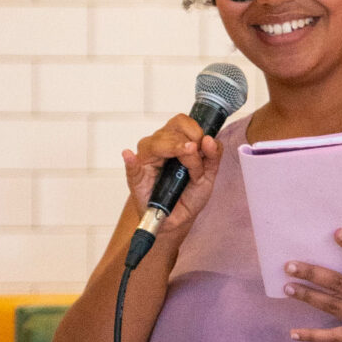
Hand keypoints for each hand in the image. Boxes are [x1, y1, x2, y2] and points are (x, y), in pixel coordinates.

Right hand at [122, 113, 223, 245]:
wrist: (178, 219)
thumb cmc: (189, 195)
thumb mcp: (208, 176)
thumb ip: (213, 157)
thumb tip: (210, 140)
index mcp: (175, 142)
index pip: (180, 122)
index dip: (194, 130)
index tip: (203, 144)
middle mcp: (159, 147)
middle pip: (169, 130)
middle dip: (187, 144)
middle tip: (194, 159)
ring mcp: (145, 160)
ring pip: (156, 143)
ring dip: (173, 150)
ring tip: (183, 167)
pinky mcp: (135, 177)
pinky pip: (131, 166)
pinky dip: (130, 161)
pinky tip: (129, 156)